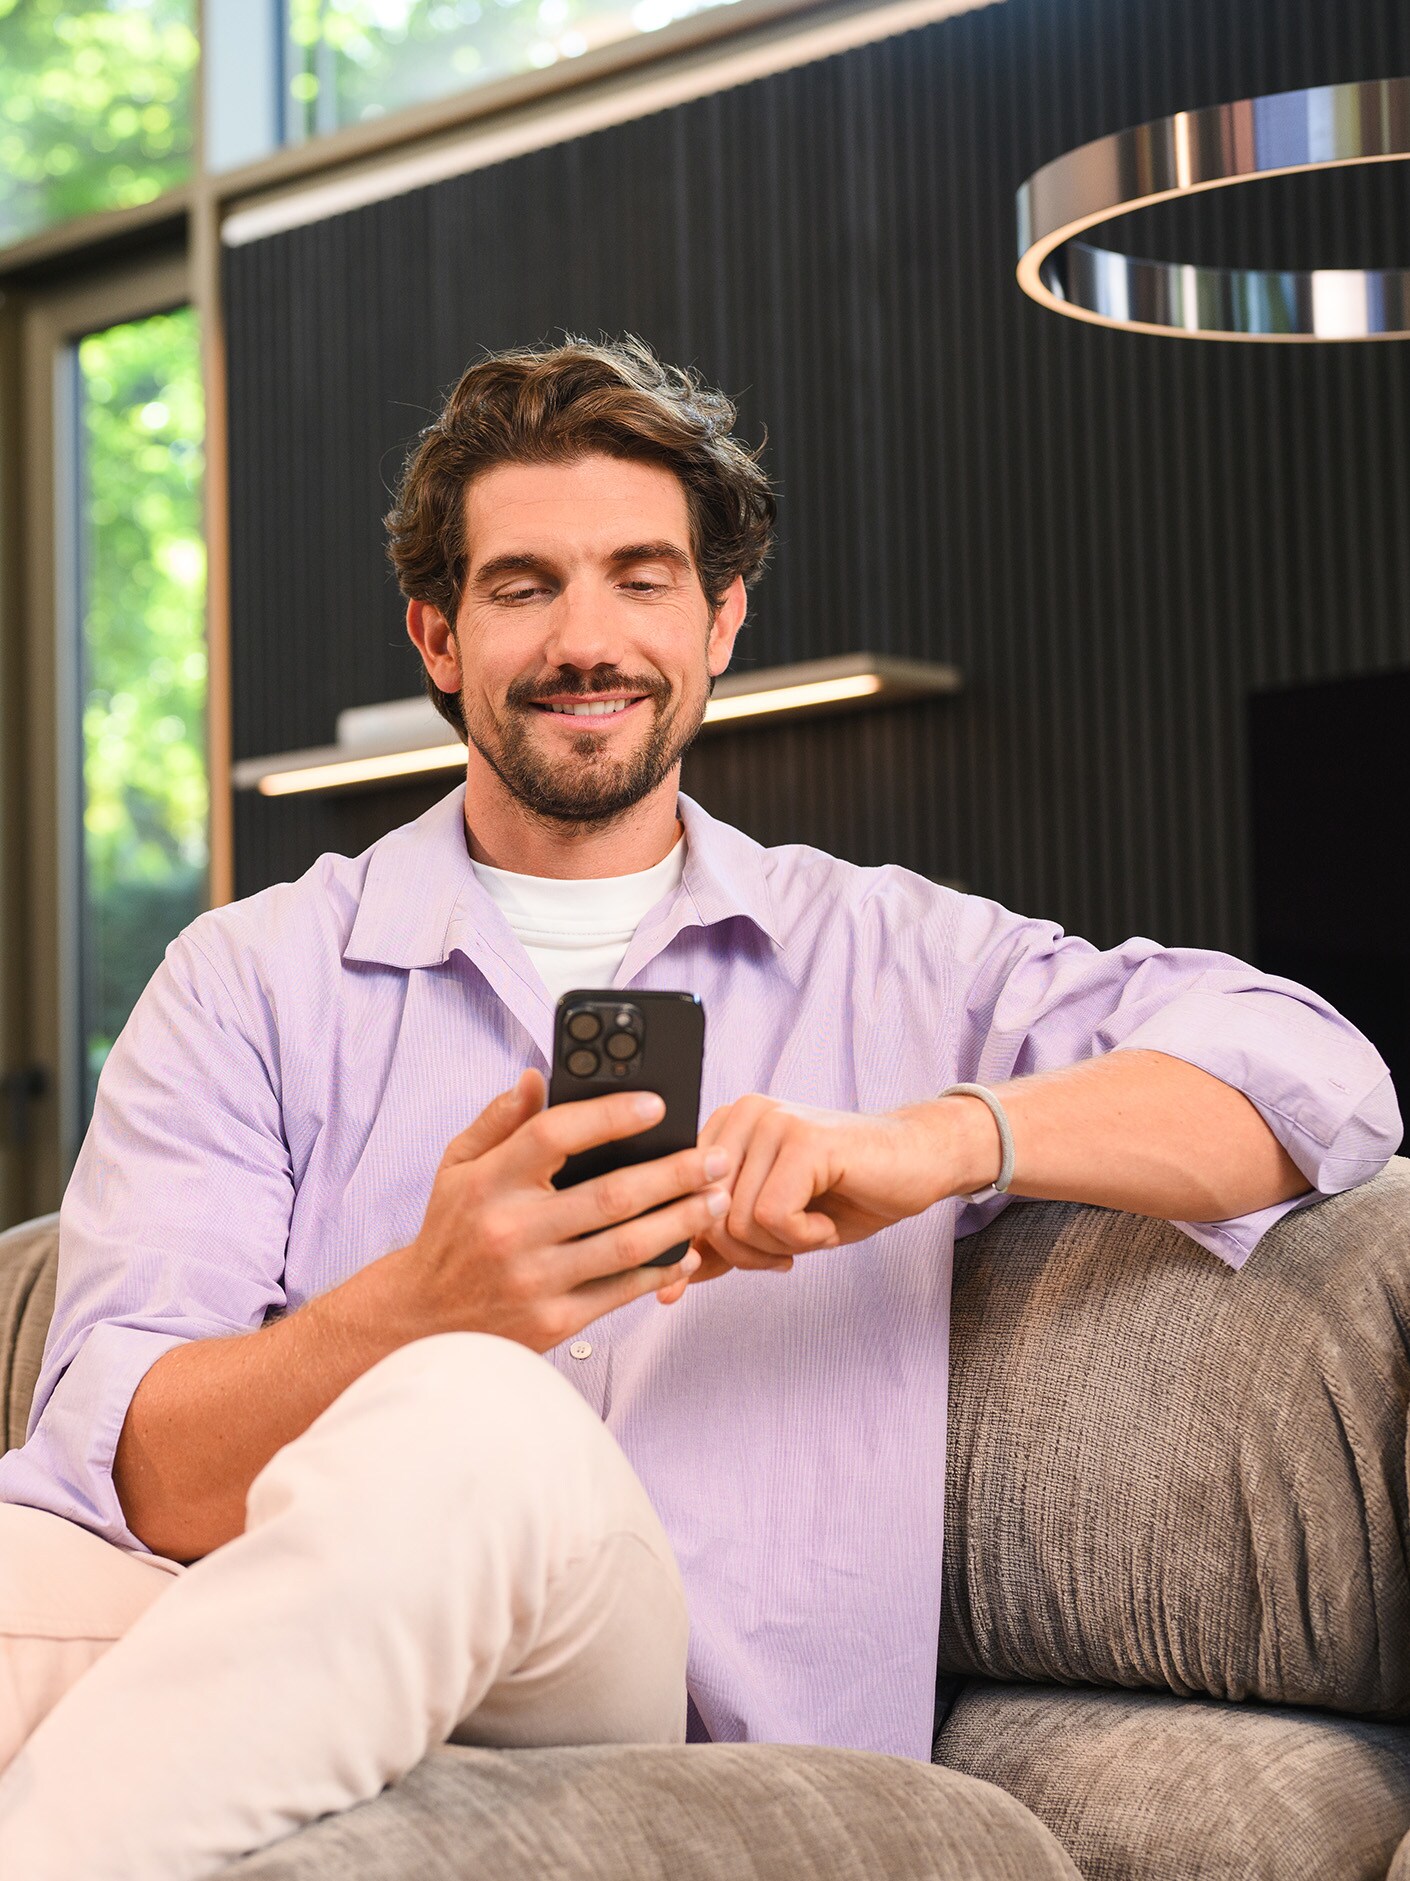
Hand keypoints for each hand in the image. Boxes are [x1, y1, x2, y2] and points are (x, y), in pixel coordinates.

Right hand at [390, 1069, 734, 1349]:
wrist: (423, 1321)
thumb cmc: (451, 1231)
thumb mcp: (458, 1167)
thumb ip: (499, 1120)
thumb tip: (537, 1076)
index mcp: (488, 1182)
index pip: (555, 1135)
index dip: (610, 1115)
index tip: (656, 1104)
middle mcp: (511, 1230)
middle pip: (611, 1194)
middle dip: (675, 1173)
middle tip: (714, 1157)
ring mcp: (534, 1280)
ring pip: (627, 1244)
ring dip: (683, 1220)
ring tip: (717, 1199)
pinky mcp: (553, 1322)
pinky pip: (621, 1291)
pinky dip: (662, 1270)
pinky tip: (689, 1251)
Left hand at [691, 1093, 999, 1272]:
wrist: (918, 1165)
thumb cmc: (846, 1195)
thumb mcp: (772, 1228)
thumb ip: (718, 1247)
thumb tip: (665, 1290)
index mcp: (725, 1129)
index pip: (680, 1202)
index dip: (708, 1246)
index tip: (745, 1258)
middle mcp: (741, 1115)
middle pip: (704, 1217)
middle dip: (747, 1253)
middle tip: (790, 1248)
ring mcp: (772, 1122)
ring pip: (736, 1221)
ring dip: (781, 1246)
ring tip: (814, 1228)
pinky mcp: (803, 1141)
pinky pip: (772, 1216)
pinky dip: (803, 1237)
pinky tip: (826, 1225)